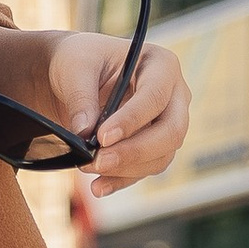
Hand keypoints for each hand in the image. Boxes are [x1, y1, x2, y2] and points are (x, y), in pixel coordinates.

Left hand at [47, 31, 189, 198]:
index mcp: (161, 64)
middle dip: (134, 151)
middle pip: (171, 132)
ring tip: (87, 168)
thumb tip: (85, 132)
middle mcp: (174, 95)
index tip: (101, 137)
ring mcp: (168, 123)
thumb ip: (81, 96)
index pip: (155, 96)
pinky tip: (98, 186)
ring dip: (126, 168)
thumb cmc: (81, 61)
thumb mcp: (75, 67)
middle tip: (97, 161)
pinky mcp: (155, 146)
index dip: (132, 120)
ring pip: (161, 156)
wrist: (76, 77)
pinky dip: (122, 180)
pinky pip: (146, 169)